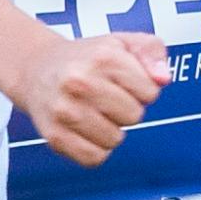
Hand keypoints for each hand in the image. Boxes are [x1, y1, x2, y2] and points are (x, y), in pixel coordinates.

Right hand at [19, 29, 170, 165]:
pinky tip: (88, 130)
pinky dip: (97, 149)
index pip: (150, 92)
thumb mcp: (123, 42)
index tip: (125, 82)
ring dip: (112, 130)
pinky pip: (93, 158)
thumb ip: (152, 52)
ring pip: (115, 139)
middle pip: (134, 116)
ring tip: (96, 111)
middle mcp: (80, 82)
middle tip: (107, 97)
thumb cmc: (86, 58)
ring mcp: (65, 110)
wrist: (37, 69)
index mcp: (103, 57)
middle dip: (127, 108)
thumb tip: (163, 78)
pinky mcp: (55, 135)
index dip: (142, 89)